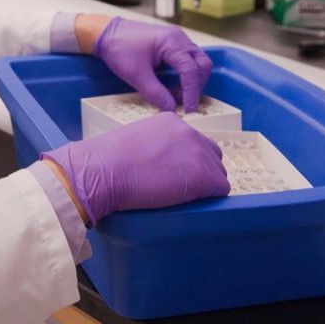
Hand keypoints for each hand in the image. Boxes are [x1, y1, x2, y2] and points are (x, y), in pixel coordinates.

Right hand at [42, 112, 229, 224]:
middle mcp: (189, 131)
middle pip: (211, 155)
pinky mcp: (203, 176)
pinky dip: (210, 198)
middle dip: (202, 171)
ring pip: (218, 173)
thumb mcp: (135, 141)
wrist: (103, 170)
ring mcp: (198, 152)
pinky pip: (221, 189)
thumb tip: (160, 163)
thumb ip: (154, 145)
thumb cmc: (107, 159)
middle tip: (180, 186)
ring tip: (182, 196)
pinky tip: (190, 202)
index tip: (175, 172)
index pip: (193, 142)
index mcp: (171, 121)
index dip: (187, 160)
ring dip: (205, 185)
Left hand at [93, 16, 212, 111]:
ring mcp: (176, 40)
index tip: (188, 109)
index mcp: (171, 42)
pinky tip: (174, 86)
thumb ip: (155, 92)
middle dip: (197, 85)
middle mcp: (178, 38)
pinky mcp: (171, 44)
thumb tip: (170, 108)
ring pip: (197, 62)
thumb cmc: (118, 47)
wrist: (105, 33)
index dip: (192, 92)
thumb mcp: (136, 74)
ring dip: (192, 81)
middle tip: (186, 103)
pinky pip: (187, 60)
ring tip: (176, 96)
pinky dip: (185, 75)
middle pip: (202, 64)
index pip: (191, 70)